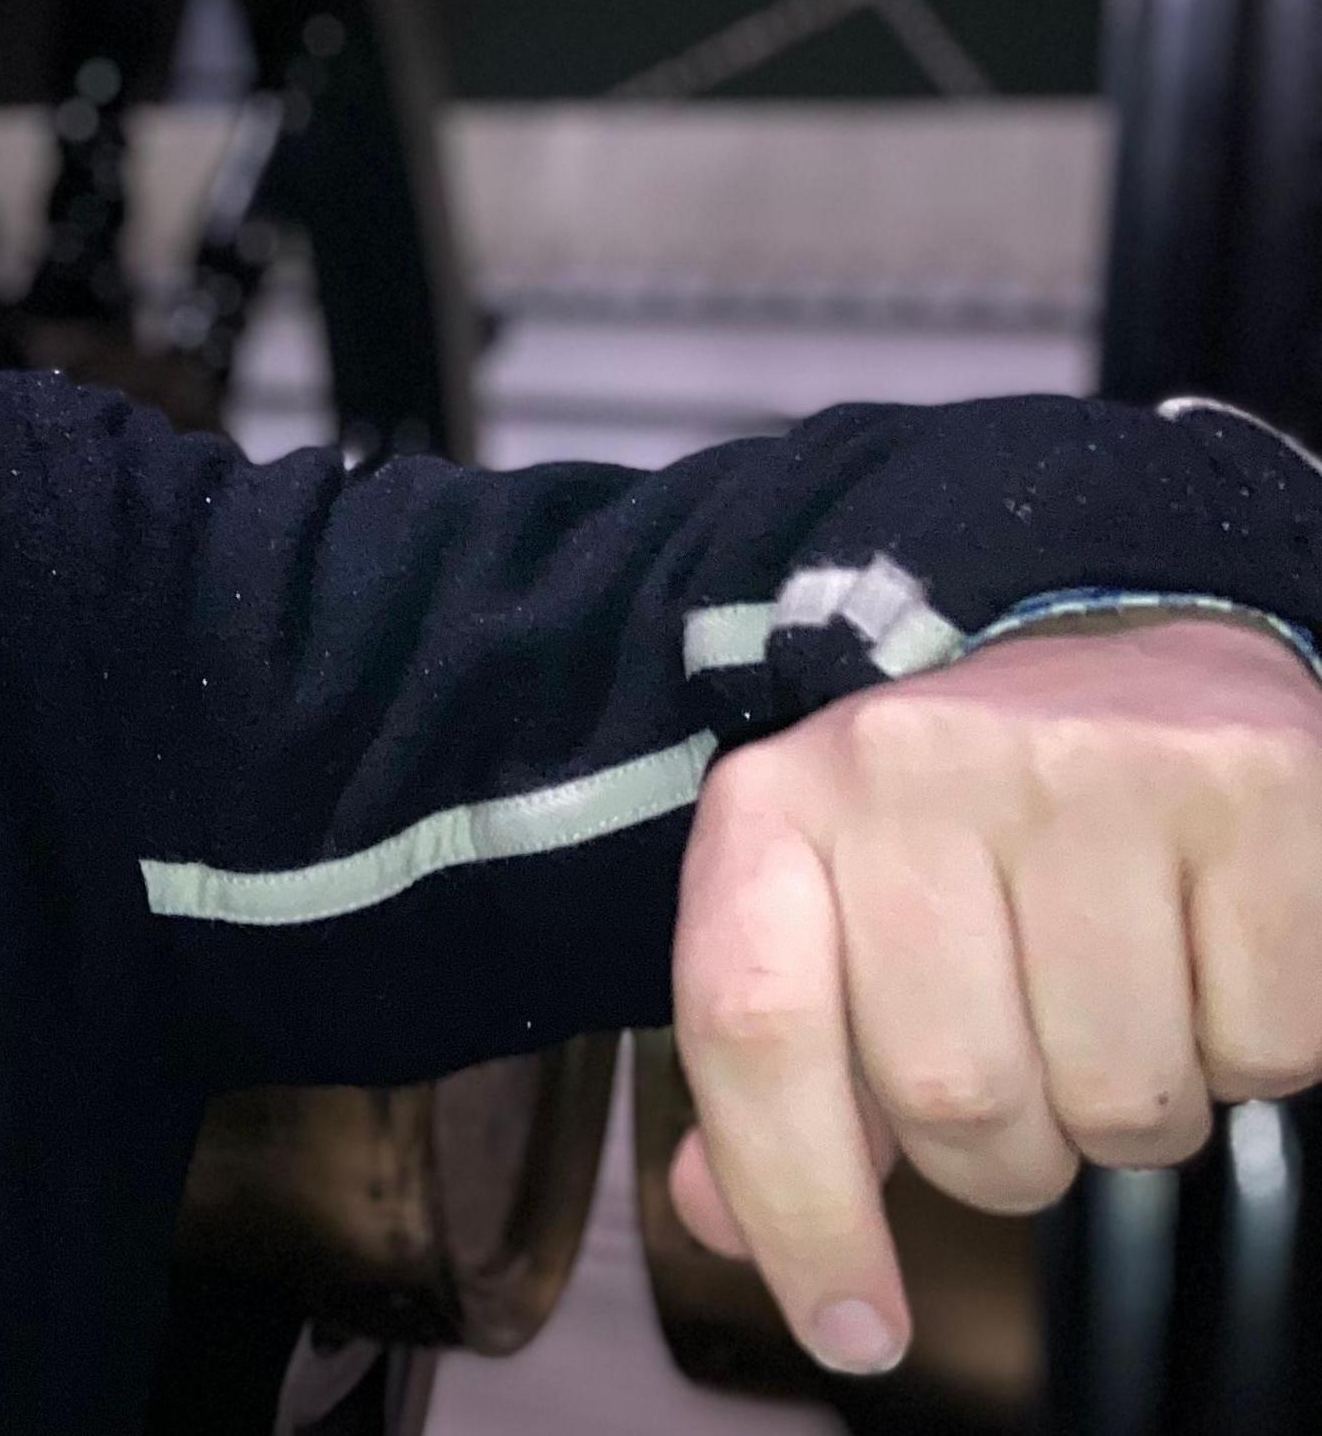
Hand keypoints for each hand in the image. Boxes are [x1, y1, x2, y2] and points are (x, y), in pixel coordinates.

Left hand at [664, 614, 1321, 1373]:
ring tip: (1128, 1005)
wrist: (1141, 657)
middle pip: (955, 1098)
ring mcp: (1088, 767)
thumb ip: (782, 1073)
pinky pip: (1266, 1049)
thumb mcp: (840, 910)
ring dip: (1136, 1112)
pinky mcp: (1253, 793)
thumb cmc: (975, 828)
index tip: (852, 1329)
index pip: (751, 1031)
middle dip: (1009, 1157)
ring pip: (1121, 1098)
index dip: (797, 1208)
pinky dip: (1252, 1055)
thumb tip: (720, 1219)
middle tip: (1037, 1085)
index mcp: (780, 802)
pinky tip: (1215, 961)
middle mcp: (913, 763)